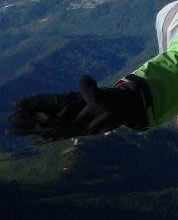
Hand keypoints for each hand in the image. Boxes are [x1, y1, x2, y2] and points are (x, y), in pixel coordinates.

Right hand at [7, 76, 148, 142]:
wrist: (124, 109)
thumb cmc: (115, 100)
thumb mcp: (104, 96)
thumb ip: (92, 90)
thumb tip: (84, 78)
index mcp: (72, 100)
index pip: (49, 101)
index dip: (34, 103)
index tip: (17, 105)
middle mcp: (67, 111)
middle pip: (42, 114)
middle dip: (26, 118)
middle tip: (8, 122)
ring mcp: (70, 120)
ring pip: (45, 125)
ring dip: (30, 128)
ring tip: (11, 129)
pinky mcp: (75, 130)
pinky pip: (57, 135)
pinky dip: (45, 139)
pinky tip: (34, 141)